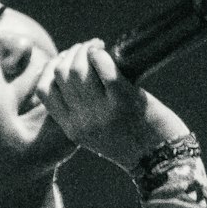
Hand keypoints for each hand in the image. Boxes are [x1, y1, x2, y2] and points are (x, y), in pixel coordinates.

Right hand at [35, 40, 188, 170]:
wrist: (162, 160)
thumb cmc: (134, 141)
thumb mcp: (99, 133)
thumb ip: (84, 110)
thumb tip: (78, 70)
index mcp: (72, 130)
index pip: (44, 91)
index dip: (52, 66)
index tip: (68, 59)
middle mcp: (82, 123)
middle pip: (60, 74)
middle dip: (72, 52)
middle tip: (88, 48)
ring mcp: (101, 113)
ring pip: (78, 68)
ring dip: (86, 48)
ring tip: (97, 46)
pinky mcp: (123, 102)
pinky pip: (104, 67)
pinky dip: (102, 53)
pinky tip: (107, 50)